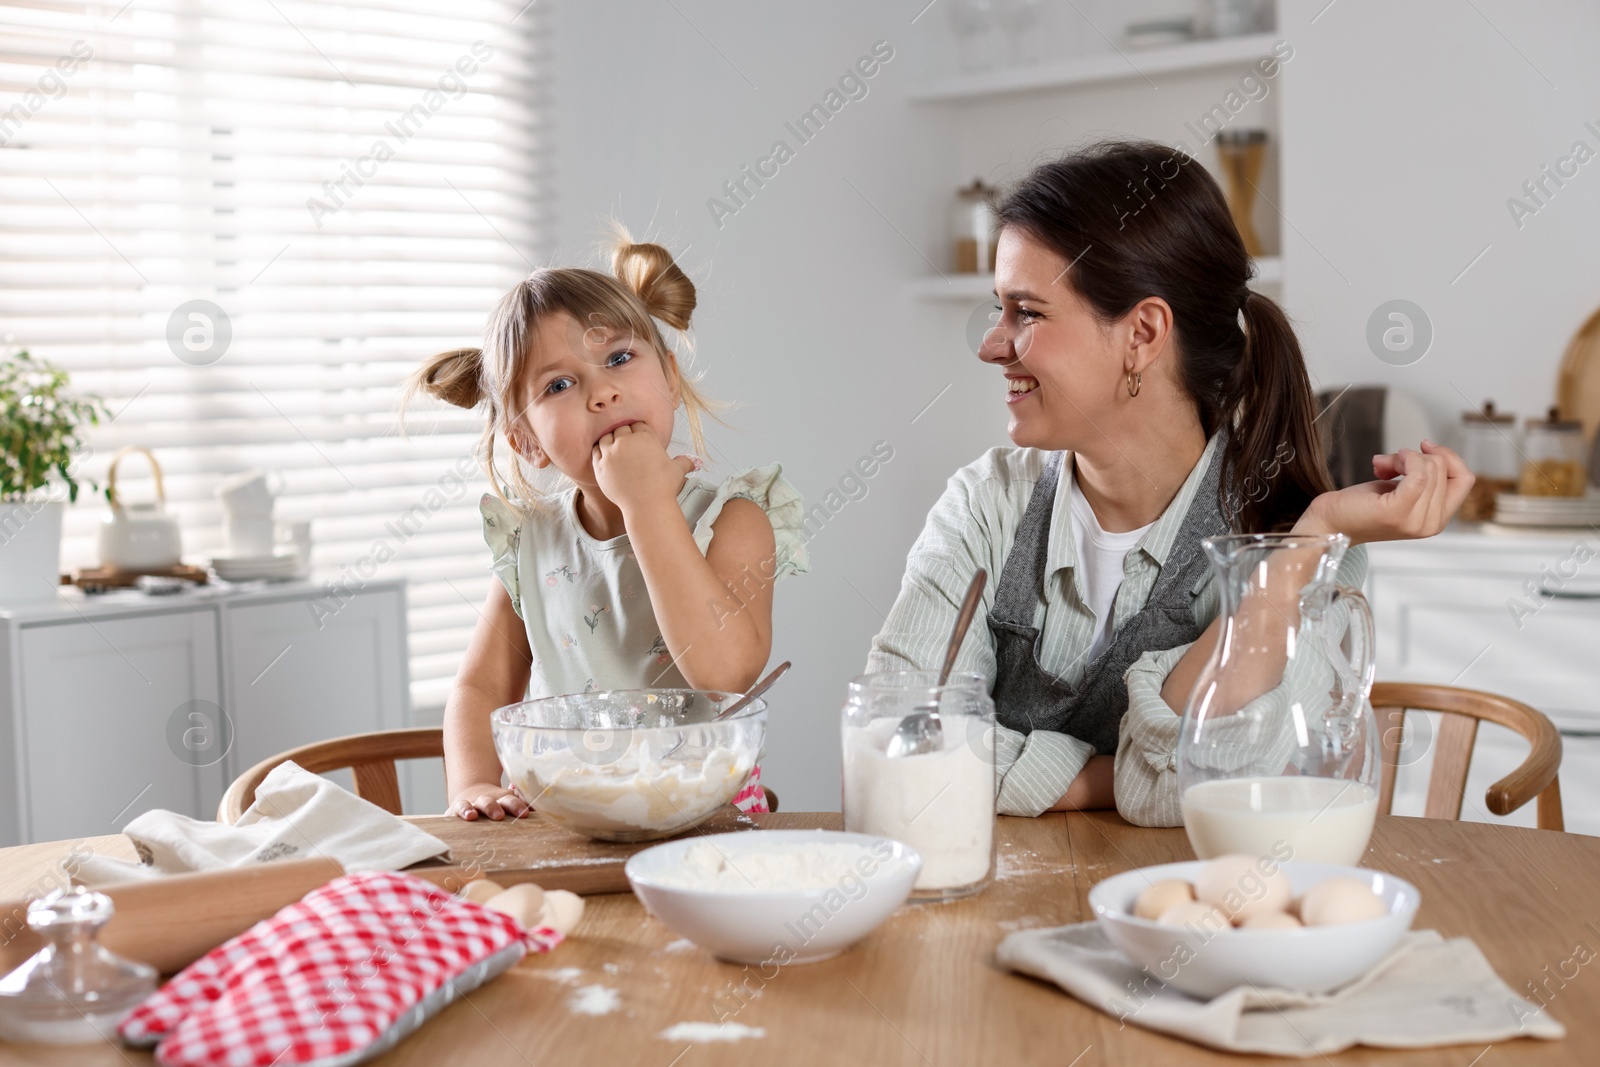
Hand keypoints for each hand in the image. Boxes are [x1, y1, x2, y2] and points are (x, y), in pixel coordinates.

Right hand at [448, 782, 528, 820]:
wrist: (472, 792)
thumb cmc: (499, 804)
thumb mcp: (511, 805)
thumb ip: (526, 807)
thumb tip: (547, 809)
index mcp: (503, 799)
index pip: (512, 801)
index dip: (518, 806)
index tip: (524, 814)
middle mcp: (487, 800)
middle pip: (491, 802)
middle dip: (495, 808)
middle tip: (499, 816)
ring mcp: (471, 804)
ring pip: (472, 805)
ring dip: (472, 810)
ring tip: (473, 816)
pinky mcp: (456, 810)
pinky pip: (456, 810)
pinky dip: (458, 813)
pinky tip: (458, 818)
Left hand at [591, 422, 697, 512]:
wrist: (646, 505)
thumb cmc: (663, 487)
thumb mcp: (677, 471)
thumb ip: (684, 462)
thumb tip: (695, 462)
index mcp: (645, 437)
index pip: (638, 425)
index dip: (639, 432)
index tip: (640, 441)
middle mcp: (627, 441)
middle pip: (621, 429)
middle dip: (625, 436)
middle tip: (628, 447)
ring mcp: (611, 452)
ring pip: (606, 437)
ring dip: (611, 441)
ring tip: (616, 451)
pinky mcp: (600, 464)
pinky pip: (596, 451)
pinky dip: (600, 452)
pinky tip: (606, 458)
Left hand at [1295, 441, 1473, 544]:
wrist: (1329, 523)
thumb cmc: (1361, 505)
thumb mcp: (1402, 489)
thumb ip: (1426, 478)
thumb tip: (1433, 450)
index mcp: (1438, 520)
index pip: (1465, 478)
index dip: (1449, 456)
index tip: (1424, 446)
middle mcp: (1431, 524)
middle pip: (1444, 468)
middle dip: (1415, 457)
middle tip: (1389, 466)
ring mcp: (1415, 521)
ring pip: (1429, 467)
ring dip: (1402, 457)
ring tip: (1382, 469)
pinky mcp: (1397, 512)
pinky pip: (1417, 473)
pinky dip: (1402, 459)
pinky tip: (1382, 466)